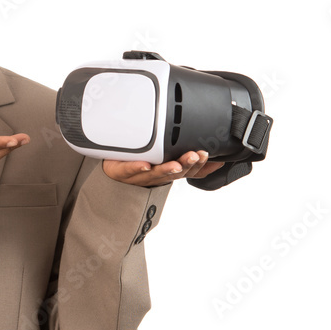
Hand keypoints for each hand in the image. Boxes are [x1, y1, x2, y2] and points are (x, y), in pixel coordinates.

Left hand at [102, 150, 224, 187]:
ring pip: (156, 174)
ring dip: (167, 169)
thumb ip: (188, 159)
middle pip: (174, 173)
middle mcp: (157, 176)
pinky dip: (137, 167)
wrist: (112, 171)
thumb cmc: (142, 165)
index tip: (205, 154)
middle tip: (195, 155)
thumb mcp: (167, 159)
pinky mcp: (122, 172)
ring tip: (176, 164)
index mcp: (168, 172)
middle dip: (186, 164)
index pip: (187, 171)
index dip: (198, 164)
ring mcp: (140, 175)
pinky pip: (130, 170)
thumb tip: (217, 157)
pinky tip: (145, 164)